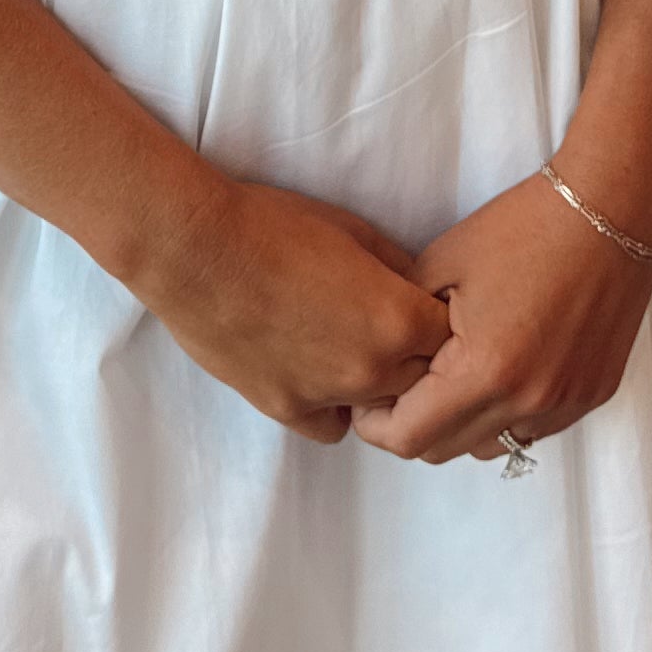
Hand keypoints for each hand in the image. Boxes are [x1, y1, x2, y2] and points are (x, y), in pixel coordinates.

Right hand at [133, 176, 449, 443]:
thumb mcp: (354, 230)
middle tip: (391, 326)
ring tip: (351, 346)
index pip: (455, 339)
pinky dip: (333, 407)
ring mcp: (329, 395)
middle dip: (417, 356)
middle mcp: (373, 367)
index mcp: (399, 319)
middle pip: (425, 380)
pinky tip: (319, 373)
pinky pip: (330, 427)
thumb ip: (398, 268)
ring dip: (378, 385)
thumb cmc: (272, 225)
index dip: (444, 322)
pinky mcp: (286, 409)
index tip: (428, 309)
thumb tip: (420, 288)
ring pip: (380, 408)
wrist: (197, 249)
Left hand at [349, 170, 651, 465]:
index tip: (368, 398)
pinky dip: (507, 412)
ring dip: (462, 423)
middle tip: (401, 384)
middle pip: (445, 450)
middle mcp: (529, 402)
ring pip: (491, 446)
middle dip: (413, 425)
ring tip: (454, 374)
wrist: (609, 210)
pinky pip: (533, 428)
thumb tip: (381, 359)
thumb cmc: (523, 227)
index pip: (410, 437)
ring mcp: (566, 403)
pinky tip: (502, 366)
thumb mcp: (441, 264)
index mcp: (485, 371)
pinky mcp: (593, 395)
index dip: (375, 424)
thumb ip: (402, 324)